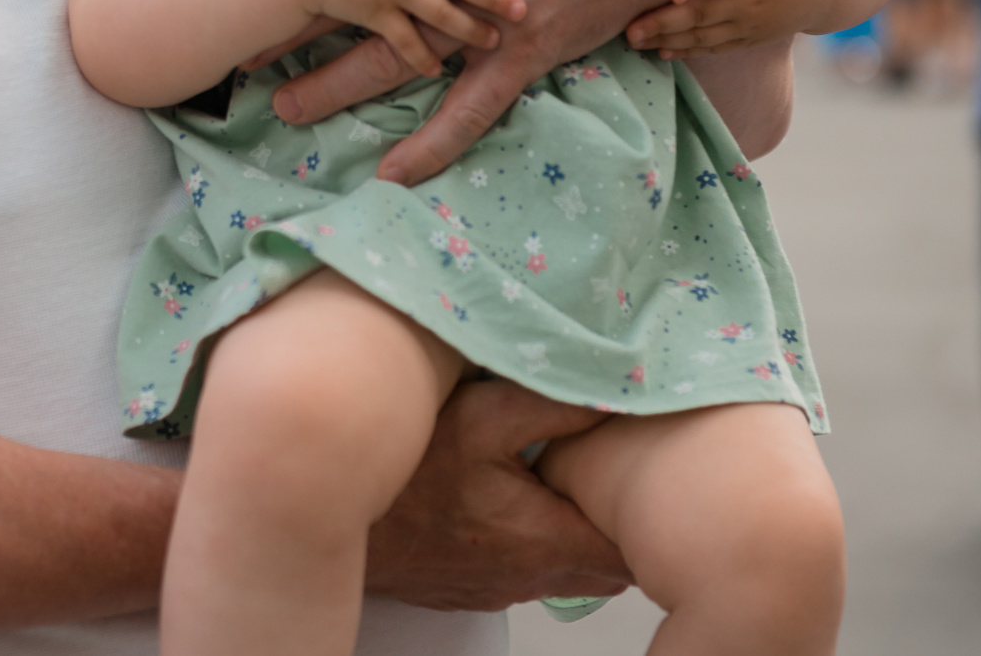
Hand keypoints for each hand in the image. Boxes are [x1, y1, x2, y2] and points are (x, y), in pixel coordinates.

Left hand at [271, 0, 733, 183]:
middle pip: (351, 5)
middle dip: (293, 30)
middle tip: (244, 55)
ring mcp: (480, 16)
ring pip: (394, 61)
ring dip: (337, 87)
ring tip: (289, 108)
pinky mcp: (523, 52)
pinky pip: (471, 108)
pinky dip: (434, 143)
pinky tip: (396, 171)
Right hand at [365, 378, 630, 609]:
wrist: (335, 510)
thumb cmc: (406, 471)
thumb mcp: (484, 417)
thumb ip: (555, 404)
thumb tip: (611, 391)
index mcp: (547, 540)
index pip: (633, 552)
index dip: (645, 516)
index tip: (644, 480)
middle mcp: (529, 577)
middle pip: (606, 568)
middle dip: (616, 527)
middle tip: (608, 478)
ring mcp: (498, 589)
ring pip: (563, 571)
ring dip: (569, 534)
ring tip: (557, 485)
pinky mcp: (470, 589)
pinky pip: (520, 573)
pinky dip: (528, 544)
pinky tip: (506, 504)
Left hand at [626, 0, 836, 58]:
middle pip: (705, 12)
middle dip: (666, 21)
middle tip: (629, 28)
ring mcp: (751, 21)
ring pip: (706, 35)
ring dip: (669, 39)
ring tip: (633, 40)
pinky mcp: (750, 37)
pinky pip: (716, 47)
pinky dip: (689, 50)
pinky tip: (660, 50)